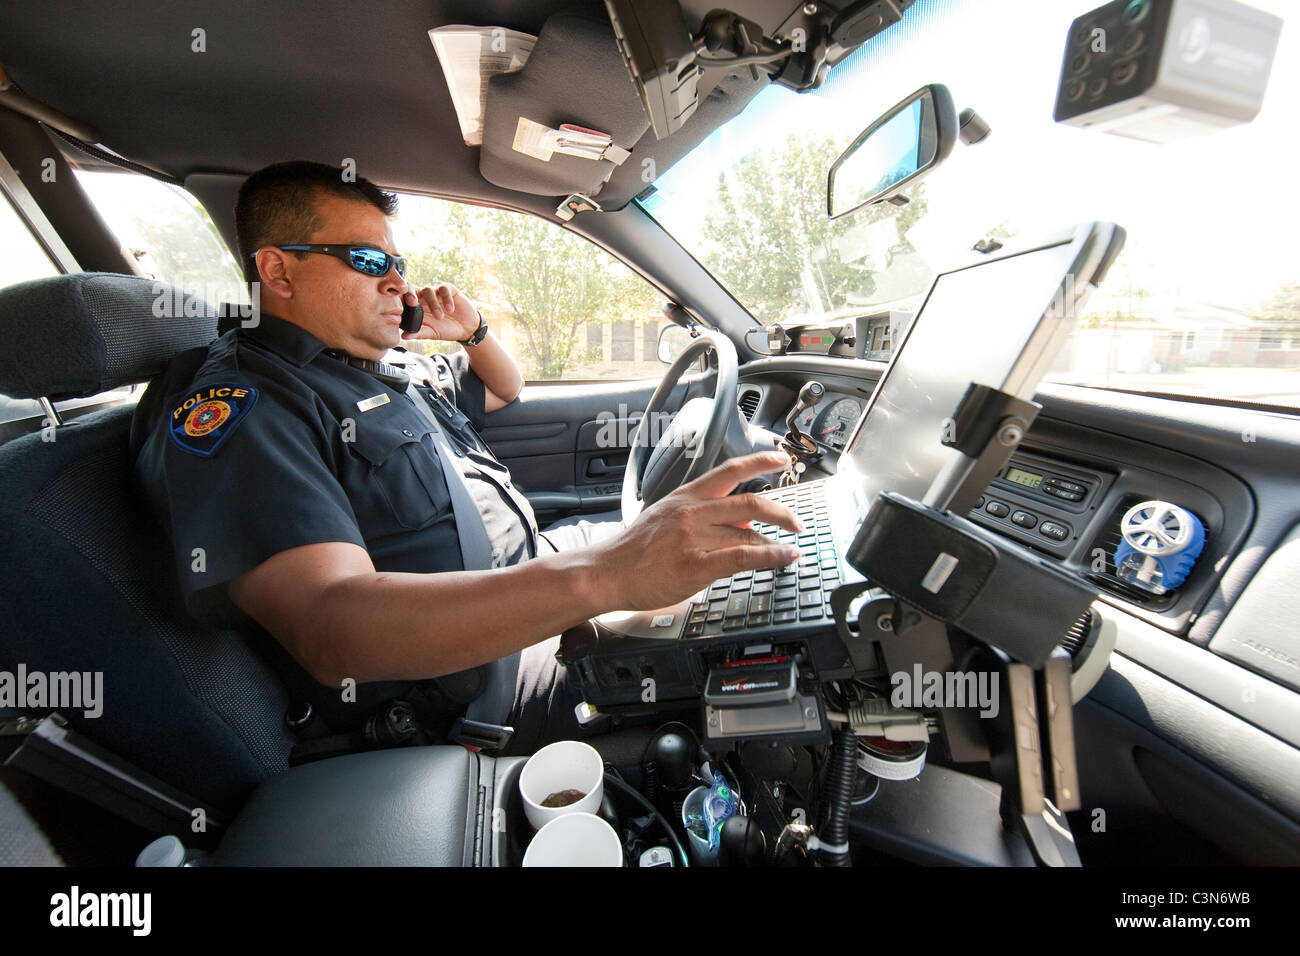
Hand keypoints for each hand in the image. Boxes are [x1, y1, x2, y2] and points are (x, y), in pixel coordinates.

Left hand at [401, 282, 480, 341]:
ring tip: (440, 317)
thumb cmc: (446, 330)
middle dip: (410, 294)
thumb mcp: (432, 333)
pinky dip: (446, 299)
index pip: (403, 299)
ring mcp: (435, 292)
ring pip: (428, 290)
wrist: (466, 328)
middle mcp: (423, 297)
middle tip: (413, 303)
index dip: (399, 300)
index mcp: (416, 307)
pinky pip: (443, 289)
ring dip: (433, 304)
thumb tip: (404, 336)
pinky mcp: (448, 289)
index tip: (399, 308)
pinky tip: (450, 309)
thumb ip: (418, 333)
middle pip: (412, 288)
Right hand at [586, 451, 803, 611]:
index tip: (782, 459)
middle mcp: (693, 512)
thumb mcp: (665, 517)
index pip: (730, 470)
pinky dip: (772, 556)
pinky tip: (785, 556)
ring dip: (776, 542)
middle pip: (750, 503)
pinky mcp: (698, 564)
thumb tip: (737, 522)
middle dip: (781, 512)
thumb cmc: (634, 549)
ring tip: (788, 549)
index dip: (760, 461)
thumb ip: (700, 516)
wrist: (608, 572)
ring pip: (749, 534)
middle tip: (796, 522)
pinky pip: (745, 556)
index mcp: (686, 496)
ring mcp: (696, 538)